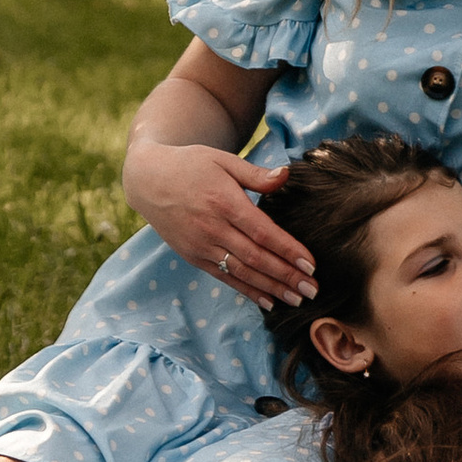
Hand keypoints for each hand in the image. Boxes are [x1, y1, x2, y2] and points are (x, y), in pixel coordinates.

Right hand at [127, 140, 314, 303]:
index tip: (311, 265)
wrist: (148, 180)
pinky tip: (268, 301)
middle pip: (256, 258)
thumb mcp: (223, 160)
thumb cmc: (191, 165)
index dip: (288, 250)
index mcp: (224, 202)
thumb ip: (255, 173)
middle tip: (313, 290)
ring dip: (271, 288)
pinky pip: (225, 278)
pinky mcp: (194, 257)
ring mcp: (201, 246)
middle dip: (286, 276)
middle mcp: (213, 228)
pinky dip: (247, 291)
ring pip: (242, 272)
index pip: (263, 232)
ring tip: (297, 300)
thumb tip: (285, 175)